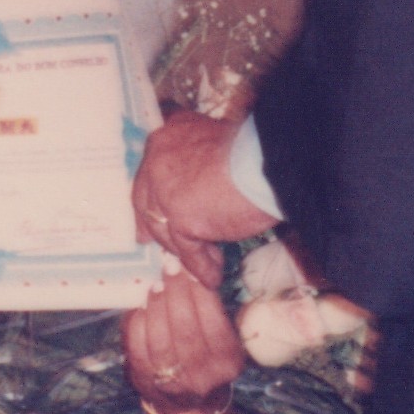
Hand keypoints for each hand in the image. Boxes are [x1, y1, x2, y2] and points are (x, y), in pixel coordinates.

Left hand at [123, 269, 243, 404]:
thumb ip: (212, 312)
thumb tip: (193, 272)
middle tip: (170, 268)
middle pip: (186, 331)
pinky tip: (142, 306)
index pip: (214, 324)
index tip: (191, 270)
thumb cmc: (207, 359)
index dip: (200, 294)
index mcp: (228, 362)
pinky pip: (139, 349)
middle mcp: (204, 377)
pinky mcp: (147, 383)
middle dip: (176, 295)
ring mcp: (174, 384)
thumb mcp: (222, 342)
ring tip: (156, 285)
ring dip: (156, 307)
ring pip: (161, 340)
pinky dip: (138, 324)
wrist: (189, 403)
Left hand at [133, 112, 273, 288]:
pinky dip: (202, 266)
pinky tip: (212, 277)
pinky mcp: (180, 219)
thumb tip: (205, 181)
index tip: (153, 206)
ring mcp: (166, 192)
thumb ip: (203, 156)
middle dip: (151, 224)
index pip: (151, 170)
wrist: (265, 161)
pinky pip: (189, 250)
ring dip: (185, 249)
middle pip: (148, 202)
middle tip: (148, 240)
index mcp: (170, 135)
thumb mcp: (220, 140)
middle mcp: (159, 161)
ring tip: (207, 263)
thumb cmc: (254, 149)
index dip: (152, 192)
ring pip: (167, 229)